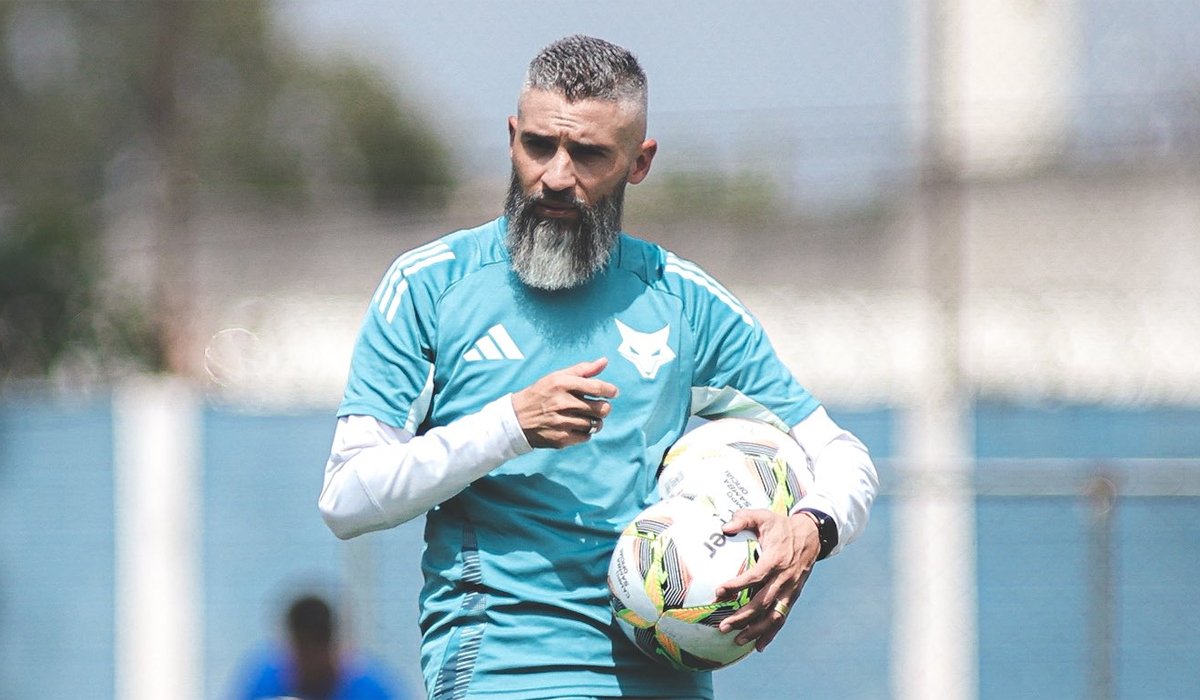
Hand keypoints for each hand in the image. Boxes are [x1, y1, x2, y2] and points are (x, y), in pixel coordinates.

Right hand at [511, 357, 618, 447]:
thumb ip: (583, 369)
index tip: (613, 392)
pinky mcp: (561, 439)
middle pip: (601, 408)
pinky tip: (577, 427)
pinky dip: (586, 432)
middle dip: (604, 408)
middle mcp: (562, 403)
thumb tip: (605, 361)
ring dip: (595, 421)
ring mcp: (561, 422)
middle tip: (599, 407)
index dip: (610, 390)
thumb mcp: (557, 377)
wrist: (516, 419)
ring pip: (595, 424)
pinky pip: (586, 437)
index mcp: (562, 383)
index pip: (597, 387)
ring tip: (587, 417)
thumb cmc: (541, 394)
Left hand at [713, 509, 820, 650]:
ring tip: (737, 640)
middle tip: (722, 626)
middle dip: (742, 616)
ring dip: (755, 629)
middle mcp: (785, 578)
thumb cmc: (781, 526)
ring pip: (773, 615)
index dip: (737, 585)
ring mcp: (791, 589)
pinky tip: (759, 645)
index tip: (719, 591)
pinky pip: (782, 617)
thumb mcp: (764, 516)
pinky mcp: (794, 595)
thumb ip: (744, 518)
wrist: (812, 535)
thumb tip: (724, 528)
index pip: (756, 576)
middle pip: (762, 602)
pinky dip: (771, 633)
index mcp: (776, 559)